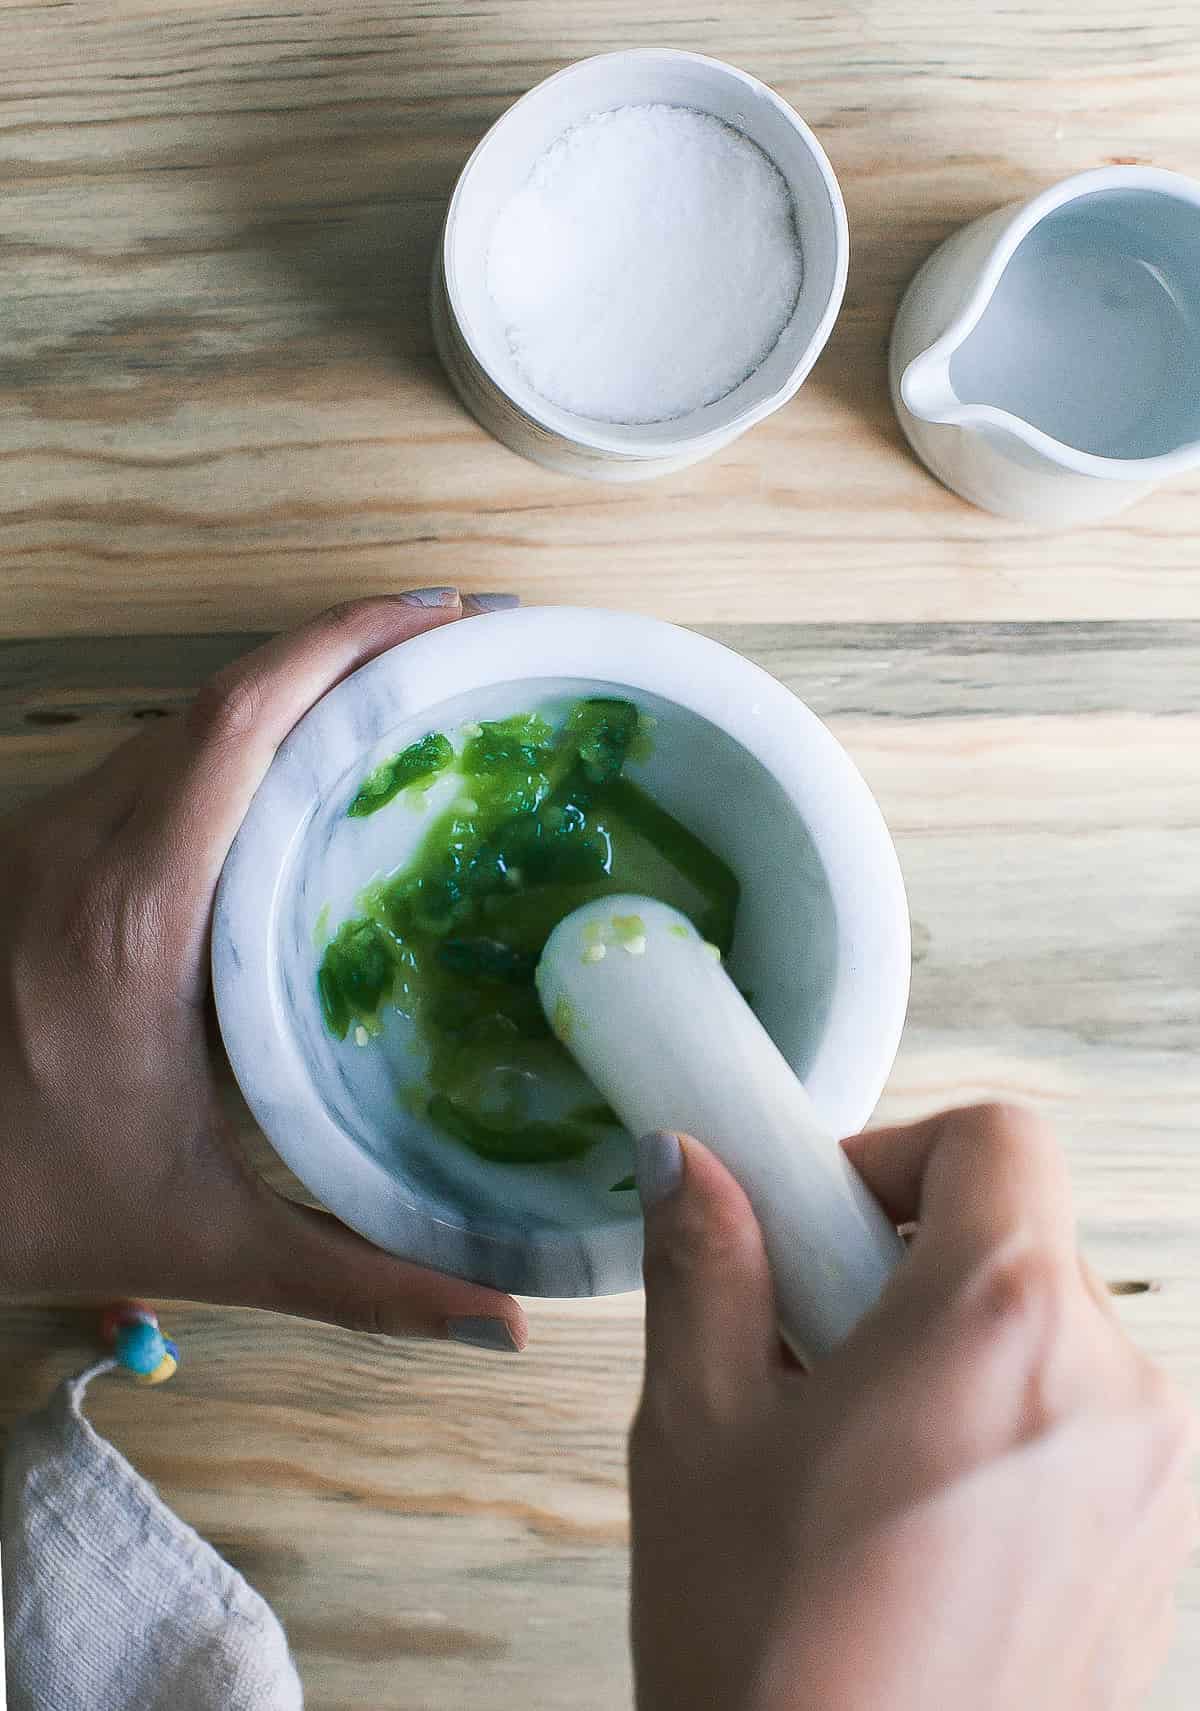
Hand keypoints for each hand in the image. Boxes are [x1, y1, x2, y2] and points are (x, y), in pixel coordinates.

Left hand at [0, 590, 526, 1350]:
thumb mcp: (202, 1238)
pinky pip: (143, 764)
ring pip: (176, 723)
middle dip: (339, 647)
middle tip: (454, 642)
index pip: (241, 724)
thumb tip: (504, 1322)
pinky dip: (230, 737)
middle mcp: (78, 845)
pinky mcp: (26, 858)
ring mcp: (41, 840)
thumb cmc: (23, 1200)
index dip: (342, 647)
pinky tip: (291, 775)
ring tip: (395, 693)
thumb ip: (360, 1279)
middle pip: (219, 696)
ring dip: (282, 688)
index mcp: (131, 908)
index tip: (441, 614)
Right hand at [629, 1105, 1194, 1710]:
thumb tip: (689, 1161)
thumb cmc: (772, 1657)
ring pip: (1050, 1339)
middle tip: (810, 1350)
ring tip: (854, 1460)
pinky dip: (1005, 1436)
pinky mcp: (1162, 1563)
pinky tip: (915, 1531)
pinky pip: (1084, 1434)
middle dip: (909, 1265)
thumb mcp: (696, 1433)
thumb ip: (704, 1264)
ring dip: (955, 1355)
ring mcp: (1158, 1485)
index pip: (996, 1138)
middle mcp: (1116, 1388)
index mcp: (1003, 1323)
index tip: (820, 1226)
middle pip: (1021, 1240)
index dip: (895, 1153)